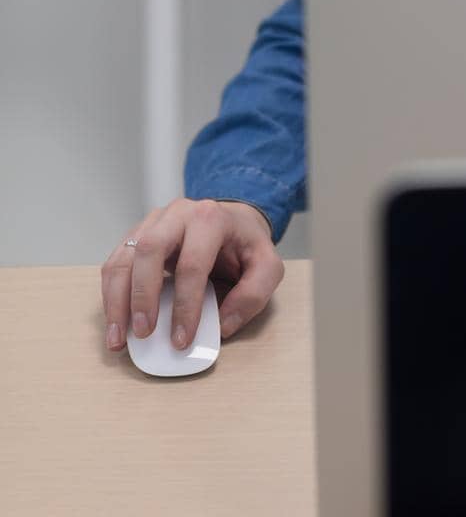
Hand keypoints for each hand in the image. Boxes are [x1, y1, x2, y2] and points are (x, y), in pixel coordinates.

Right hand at [100, 197, 283, 352]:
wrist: (232, 221)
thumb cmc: (245, 246)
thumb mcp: (267, 266)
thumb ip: (254, 294)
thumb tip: (223, 324)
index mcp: (211, 218)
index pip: (192, 263)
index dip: (185, 305)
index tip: (181, 339)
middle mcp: (178, 214)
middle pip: (149, 249)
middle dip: (142, 296)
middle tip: (143, 334)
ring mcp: (154, 221)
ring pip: (125, 256)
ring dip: (117, 300)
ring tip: (118, 338)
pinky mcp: (137, 234)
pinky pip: (115, 262)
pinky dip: (111, 294)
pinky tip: (115, 322)